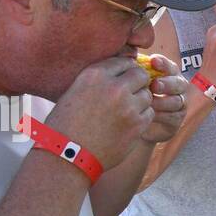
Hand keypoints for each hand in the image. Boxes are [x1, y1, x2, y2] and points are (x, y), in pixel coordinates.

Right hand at [47, 56, 153, 171]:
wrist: (68, 154)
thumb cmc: (66, 124)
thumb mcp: (75, 91)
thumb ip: (97, 79)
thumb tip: (119, 71)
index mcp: (94, 75)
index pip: (123, 61)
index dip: (125, 70)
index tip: (123, 78)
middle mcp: (113, 87)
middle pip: (140, 75)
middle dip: (137, 82)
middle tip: (130, 93)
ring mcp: (128, 106)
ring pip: (147, 95)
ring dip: (140, 101)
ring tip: (126, 110)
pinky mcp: (137, 125)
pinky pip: (149, 114)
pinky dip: (142, 117)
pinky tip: (129, 123)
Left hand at [138, 54, 189, 144]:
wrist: (130, 121)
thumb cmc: (130, 95)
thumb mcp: (130, 79)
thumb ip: (132, 67)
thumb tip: (130, 55)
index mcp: (168, 73)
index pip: (169, 66)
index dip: (163, 64)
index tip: (153, 62)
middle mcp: (177, 87)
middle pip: (178, 83)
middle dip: (167, 83)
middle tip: (154, 85)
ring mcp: (179, 104)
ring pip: (177, 101)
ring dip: (163, 101)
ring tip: (150, 102)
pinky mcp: (177, 120)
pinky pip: (174, 117)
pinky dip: (163, 115)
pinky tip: (151, 114)